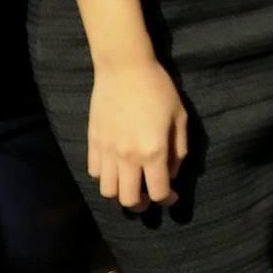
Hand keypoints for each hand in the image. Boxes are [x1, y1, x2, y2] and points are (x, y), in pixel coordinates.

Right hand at [87, 57, 188, 208]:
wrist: (124, 68)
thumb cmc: (158, 89)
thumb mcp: (180, 117)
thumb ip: (179, 150)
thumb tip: (171, 174)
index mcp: (153, 151)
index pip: (157, 193)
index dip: (167, 200)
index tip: (171, 195)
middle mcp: (128, 156)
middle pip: (128, 201)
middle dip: (141, 205)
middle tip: (148, 195)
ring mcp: (107, 151)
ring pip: (108, 191)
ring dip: (120, 193)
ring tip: (130, 184)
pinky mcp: (93, 142)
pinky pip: (95, 172)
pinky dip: (106, 177)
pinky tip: (116, 166)